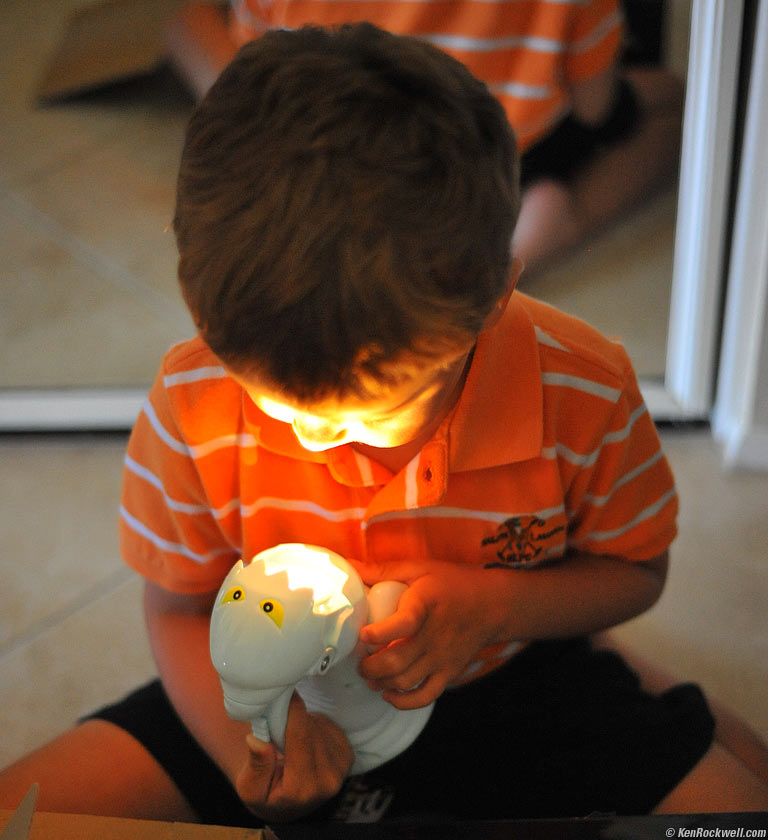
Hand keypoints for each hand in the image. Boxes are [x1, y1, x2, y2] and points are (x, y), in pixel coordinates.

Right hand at [235, 692, 353, 820]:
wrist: (288, 805)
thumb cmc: (266, 794)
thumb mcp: (250, 789)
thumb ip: (256, 766)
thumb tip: (257, 740)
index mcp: (301, 789)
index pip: (300, 737)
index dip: (293, 710)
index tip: (285, 692)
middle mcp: (327, 781)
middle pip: (310, 729)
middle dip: (293, 717)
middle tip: (277, 718)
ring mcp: (341, 768)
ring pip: (319, 726)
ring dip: (303, 723)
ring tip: (289, 738)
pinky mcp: (347, 757)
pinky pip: (329, 727)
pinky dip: (314, 727)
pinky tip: (304, 740)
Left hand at [355, 558, 510, 709]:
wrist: (493, 604)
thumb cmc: (452, 583)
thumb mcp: (420, 568)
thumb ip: (383, 570)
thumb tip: (349, 566)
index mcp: (425, 605)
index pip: (404, 623)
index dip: (380, 632)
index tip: (363, 634)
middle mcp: (434, 635)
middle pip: (398, 661)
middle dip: (370, 666)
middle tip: (359, 661)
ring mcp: (442, 657)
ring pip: (406, 681)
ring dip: (382, 682)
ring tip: (369, 675)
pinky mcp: (449, 671)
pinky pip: (426, 695)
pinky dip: (404, 701)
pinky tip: (389, 693)